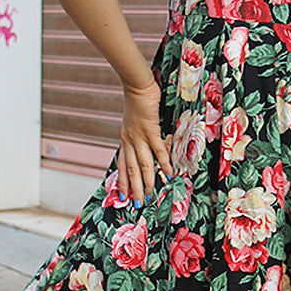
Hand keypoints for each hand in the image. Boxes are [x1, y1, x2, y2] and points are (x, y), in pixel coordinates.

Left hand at [117, 80, 172, 203]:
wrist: (137, 86)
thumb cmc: (137, 100)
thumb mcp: (134, 121)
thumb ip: (137, 132)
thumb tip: (144, 139)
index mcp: (125, 139)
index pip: (122, 164)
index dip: (122, 181)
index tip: (122, 195)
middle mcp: (129, 141)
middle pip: (131, 169)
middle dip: (133, 188)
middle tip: (136, 204)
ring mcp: (139, 136)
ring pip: (142, 164)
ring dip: (146, 181)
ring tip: (150, 195)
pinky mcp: (150, 129)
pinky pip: (157, 150)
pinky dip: (163, 162)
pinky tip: (169, 172)